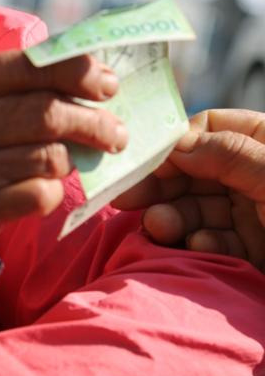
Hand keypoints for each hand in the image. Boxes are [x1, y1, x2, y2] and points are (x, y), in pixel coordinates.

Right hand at [0, 50, 126, 250]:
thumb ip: (13, 78)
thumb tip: (89, 69)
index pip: (29, 68)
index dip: (78, 72)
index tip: (108, 84)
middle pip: (46, 115)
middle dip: (94, 122)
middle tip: (115, 132)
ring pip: (48, 157)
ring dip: (74, 158)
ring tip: (78, 158)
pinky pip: (37, 197)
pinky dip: (53, 191)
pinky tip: (47, 187)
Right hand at [114, 109, 264, 268]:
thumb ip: (228, 153)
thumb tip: (176, 143)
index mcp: (263, 142)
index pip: (209, 127)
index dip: (176, 143)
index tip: (147, 162)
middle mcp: (251, 171)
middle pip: (194, 170)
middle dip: (161, 185)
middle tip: (125, 198)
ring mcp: (250, 211)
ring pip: (196, 208)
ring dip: (172, 217)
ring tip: (158, 226)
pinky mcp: (249, 248)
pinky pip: (213, 242)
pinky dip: (199, 244)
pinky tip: (198, 247)